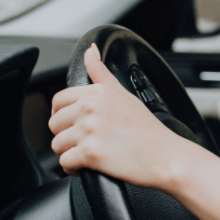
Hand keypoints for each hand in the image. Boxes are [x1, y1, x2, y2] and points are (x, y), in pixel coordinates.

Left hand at [49, 44, 192, 189]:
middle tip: (89, 141)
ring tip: (91, 154)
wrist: (164, 156)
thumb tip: (90, 50)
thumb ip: (101, 72)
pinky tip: (89, 166)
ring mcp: (89, 130)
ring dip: (70, 153)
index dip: (63, 115)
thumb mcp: (124, 93)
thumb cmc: (147, 129)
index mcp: (96, 92)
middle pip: (54, 124)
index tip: (75, 124)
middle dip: (67, 136)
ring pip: (57, 145)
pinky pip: (64, 163)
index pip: (58, 101)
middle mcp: (90, 108)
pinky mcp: (89, 153)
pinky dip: (74, 169)